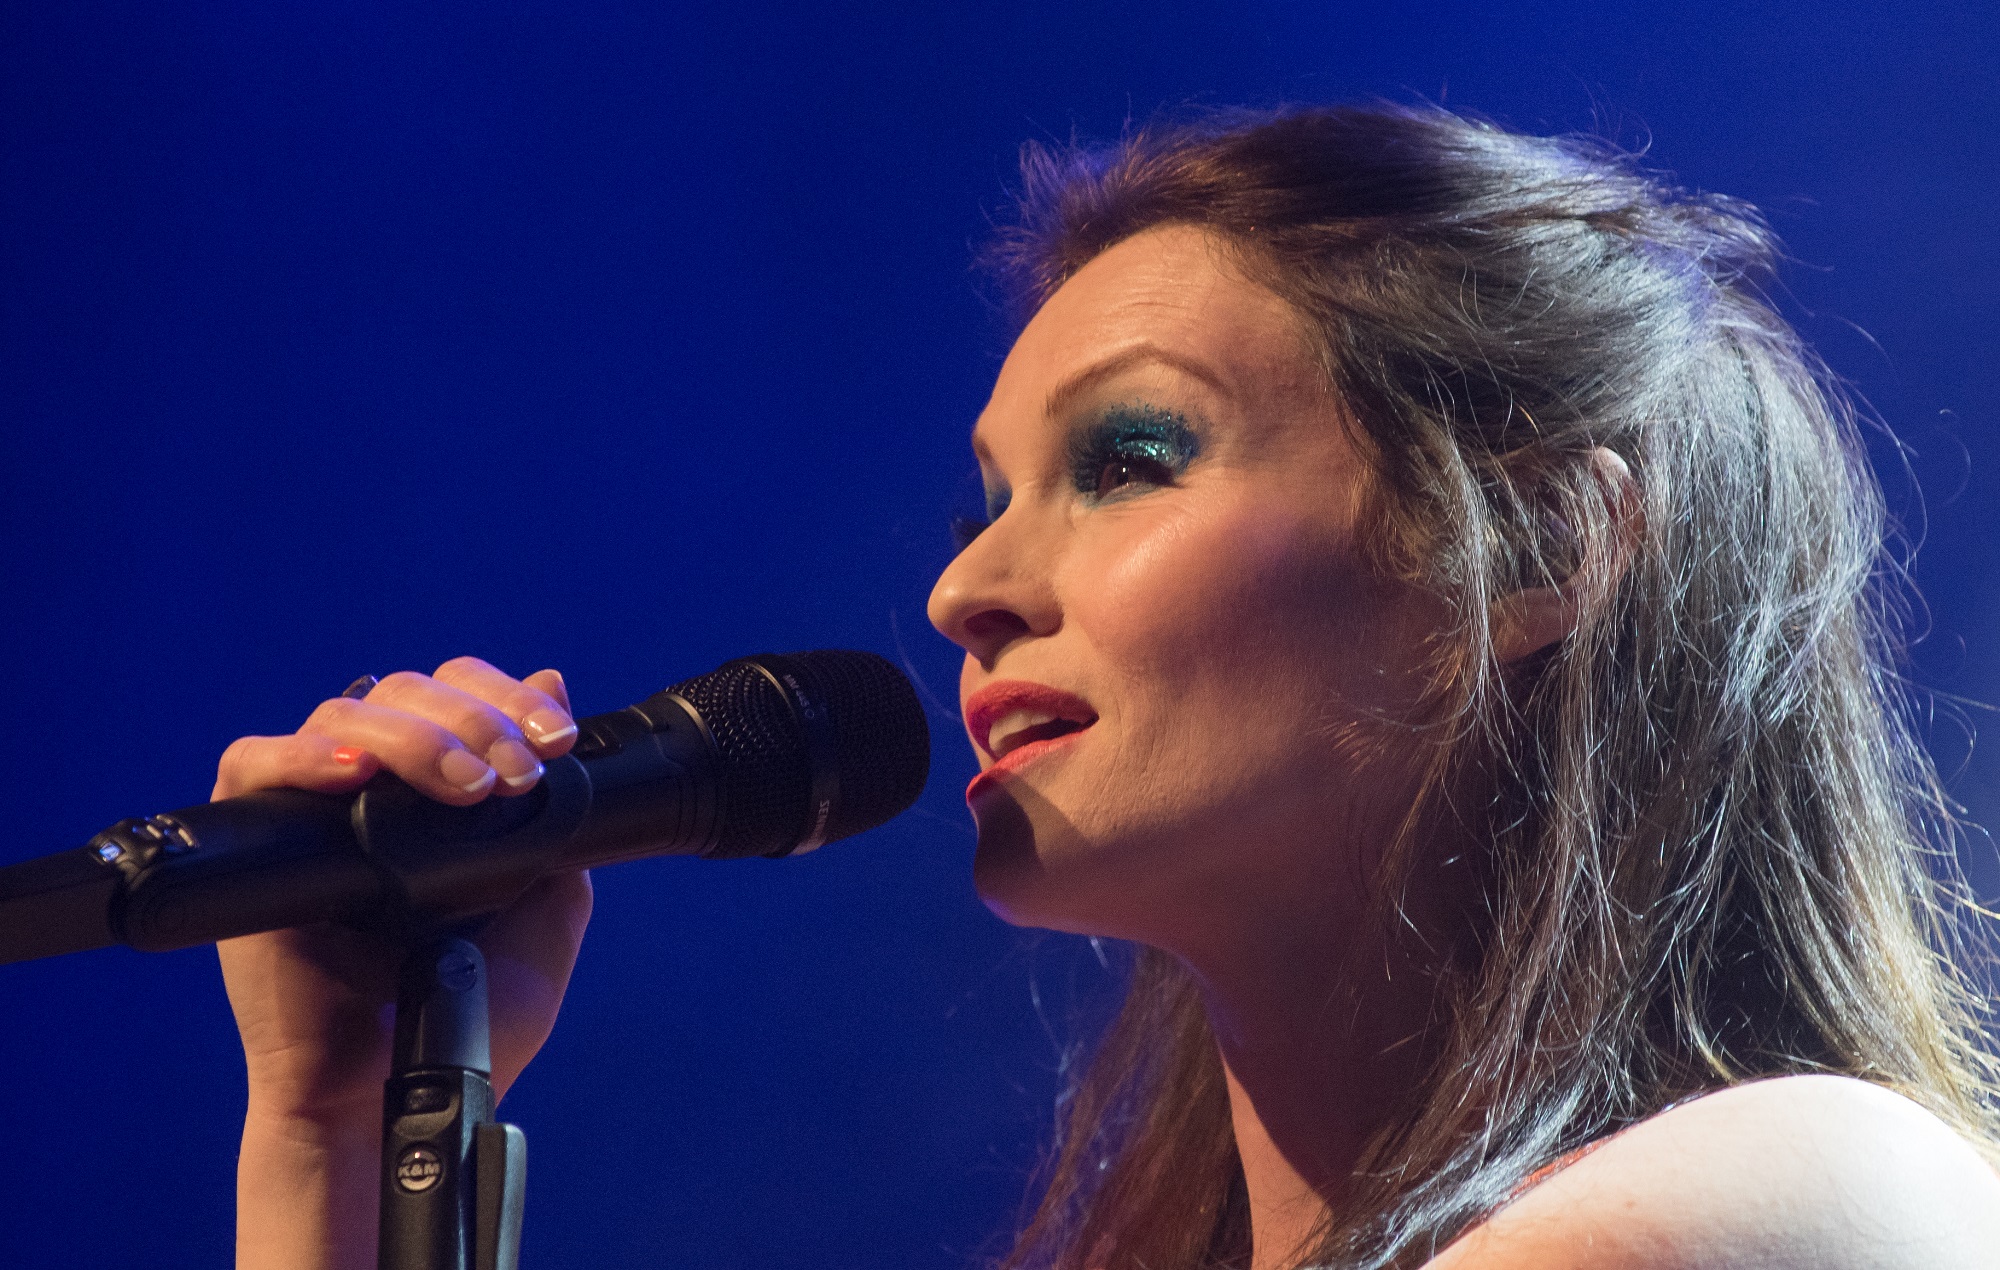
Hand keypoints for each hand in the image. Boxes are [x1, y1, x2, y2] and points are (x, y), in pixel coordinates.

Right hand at [213, 658, 593, 1269]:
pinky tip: (354, 772)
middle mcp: (375, 789)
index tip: (558, 737)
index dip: (508, 699)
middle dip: (477, 717)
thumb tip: (557, 702)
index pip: (463, 698)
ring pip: (347, 716)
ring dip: (417, 737)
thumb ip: (558, 821)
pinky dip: (303, 756)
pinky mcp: (252, 843)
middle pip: (409, 692)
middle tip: (517, 772)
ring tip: (468, 787)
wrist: (395, 1094)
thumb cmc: (465, 1016)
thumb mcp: (547, 907)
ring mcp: (312, 810)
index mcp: (439, 795)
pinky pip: (253, 763)